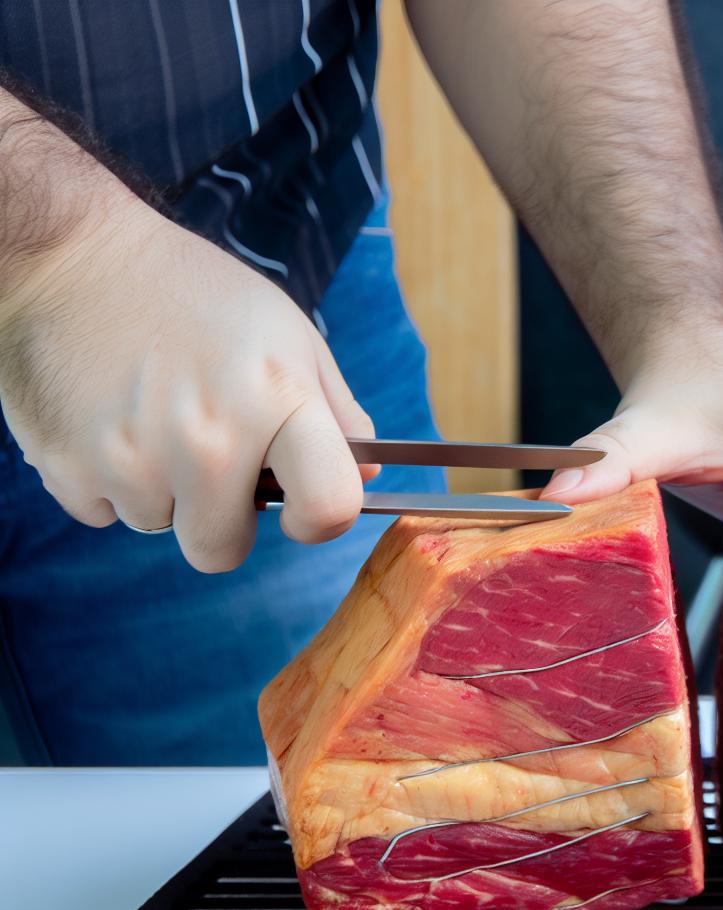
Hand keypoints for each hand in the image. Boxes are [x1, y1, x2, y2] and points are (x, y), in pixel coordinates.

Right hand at [0, 195, 374, 571]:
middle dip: (220, 517)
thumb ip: (336, 411)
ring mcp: (131, 459)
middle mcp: (206, 441)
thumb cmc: (193, 293)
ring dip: (160, 490)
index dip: (318, 519)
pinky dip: (107, 480)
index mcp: (276, 402)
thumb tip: (367, 475)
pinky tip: (110, 420)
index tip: (299, 506)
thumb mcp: (289, 334)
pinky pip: (102, 513)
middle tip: (209, 456)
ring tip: (152, 417)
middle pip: (221, 550)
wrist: (75, 256)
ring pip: (157, 526)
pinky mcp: (66, 467)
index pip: (328, 507)